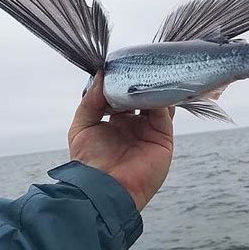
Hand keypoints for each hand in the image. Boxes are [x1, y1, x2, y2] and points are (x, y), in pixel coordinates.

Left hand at [68, 72, 173, 210]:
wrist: (103, 188)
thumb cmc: (89, 160)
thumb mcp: (82, 125)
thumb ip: (91, 99)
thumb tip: (100, 74)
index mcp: (116, 122)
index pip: (124, 96)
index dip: (123, 81)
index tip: (123, 63)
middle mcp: (135, 125)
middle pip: (143, 97)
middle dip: (142, 81)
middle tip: (141, 62)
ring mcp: (150, 131)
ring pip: (157, 103)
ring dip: (154, 88)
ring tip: (150, 70)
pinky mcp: (163, 138)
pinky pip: (165, 114)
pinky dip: (162, 99)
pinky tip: (155, 86)